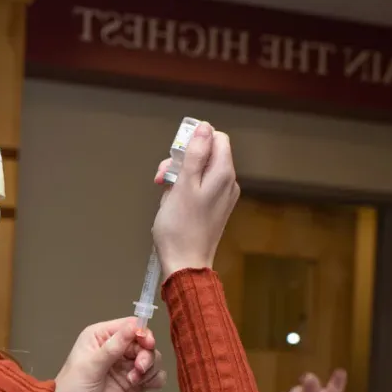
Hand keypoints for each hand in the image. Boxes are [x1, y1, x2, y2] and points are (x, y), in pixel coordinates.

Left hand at [55, 318, 166, 391]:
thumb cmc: (73, 388)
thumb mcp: (91, 366)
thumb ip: (114, 346)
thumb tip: (135, 326)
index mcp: (101, 336)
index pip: (129, 325)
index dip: (142, 332)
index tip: (148, 344)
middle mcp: (116, 348)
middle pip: (144, 342)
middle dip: (146, 355)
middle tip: (139, 368)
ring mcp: (126, 366)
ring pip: (152, 358)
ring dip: (149, 368)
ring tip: (134, 380)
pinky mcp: (135, 383)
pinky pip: (154, 376)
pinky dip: (154, 379)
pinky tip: (143, 386)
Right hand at [151, 122, 240, 276]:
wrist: (185, 264)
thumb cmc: (179, 226)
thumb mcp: (183, 185)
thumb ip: (195, 154)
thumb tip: (205, 127)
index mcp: (223, 173)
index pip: (216, 138)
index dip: (195, 140)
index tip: (175, 156)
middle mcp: (229, 183)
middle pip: (208, 154)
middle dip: (183, 159)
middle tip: (162, 177)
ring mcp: (223, 197)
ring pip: (202, 172)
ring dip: (181, 175)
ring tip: (165, 193)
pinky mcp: (215, 209)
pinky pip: (202, 188)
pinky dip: (186, 189)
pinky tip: (173, 202)